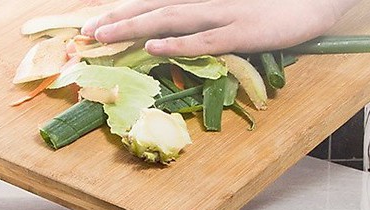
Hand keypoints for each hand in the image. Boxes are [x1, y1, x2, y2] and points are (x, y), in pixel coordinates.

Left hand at [82, 0, 361, 56]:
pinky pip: (205, 38)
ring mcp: (226, 13)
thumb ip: (210, 18)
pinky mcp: (244, 32)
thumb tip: (180, 32)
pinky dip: (178, 42)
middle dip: (118, 18)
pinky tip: (155, 45)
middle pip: (154, 5)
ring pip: (170, 18)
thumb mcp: (239, 6)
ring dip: (134, 26)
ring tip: (104, 36)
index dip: (127, 8)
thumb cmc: (282, 2)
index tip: (98, 19)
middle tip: (87, 32)